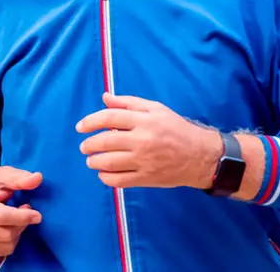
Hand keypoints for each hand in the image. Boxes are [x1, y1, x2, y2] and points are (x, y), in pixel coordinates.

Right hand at [0, 165, 42, 256]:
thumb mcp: (3, 175)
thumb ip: (20, 178)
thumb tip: (38, 178)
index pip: (1, 217)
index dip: (22, 217)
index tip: (37, 215)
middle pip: (6, 234)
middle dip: (21, 224)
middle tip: (25, 209)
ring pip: (7, 245)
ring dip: (18, 232)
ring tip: (16, 218)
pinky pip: (4, 251)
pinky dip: (12, 240)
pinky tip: (10, 227)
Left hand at [76, 93, 221, 188]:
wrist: (199, 156)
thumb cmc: (176, 128)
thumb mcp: (155, 109)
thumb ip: (128, 103)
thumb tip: (104, 98)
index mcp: (144, 120)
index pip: (108, 118)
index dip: (90, 122)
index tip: (80, 127)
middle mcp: (142, 140)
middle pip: (105, 142)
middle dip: (88, 145)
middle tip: (84, 147)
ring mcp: (144, 161)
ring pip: (108, 163)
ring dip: (94, 162)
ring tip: (92, 160)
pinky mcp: (146, 178)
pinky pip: (118, 181)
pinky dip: (106, 178)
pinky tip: (104, 173)